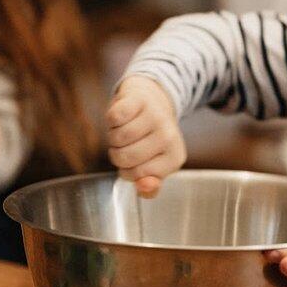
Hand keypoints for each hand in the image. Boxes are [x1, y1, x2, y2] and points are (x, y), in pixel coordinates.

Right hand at [105, 75, 185, 197]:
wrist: (151, 101)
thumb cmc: (149, 138)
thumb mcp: (154, 166)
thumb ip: (149, 187)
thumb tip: (143, 186)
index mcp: (175, 158)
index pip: (137, 175)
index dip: (127, 171)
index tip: (134, 161)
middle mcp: (169, 136)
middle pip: (125, 157)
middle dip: (117, 154)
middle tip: (126, 145)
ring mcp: (155, 116)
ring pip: (117, 138)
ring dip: (113, 137)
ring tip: (124, 131)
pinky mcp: (140, 99)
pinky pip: (113, 118)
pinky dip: (111, 120)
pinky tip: (121, 118)